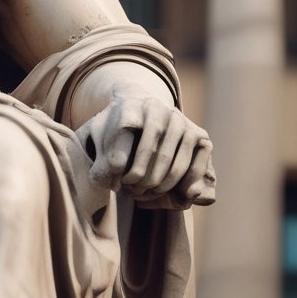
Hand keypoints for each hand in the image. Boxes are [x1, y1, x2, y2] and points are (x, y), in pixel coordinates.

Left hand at [75, 93, 215, 209]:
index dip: (116, 161)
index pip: (123, 132)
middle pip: (151, 152)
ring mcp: (181, 121)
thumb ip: (99, 158)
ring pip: (172, 164)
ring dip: (156, 185)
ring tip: (141, 192)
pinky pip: (194, 168)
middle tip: (129, 189)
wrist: (140, 111)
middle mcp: (158, 108)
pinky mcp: (200, 135)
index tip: (114, 176)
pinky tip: (164, 192)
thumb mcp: (97, 136)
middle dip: (138, 178)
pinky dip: (181, 186)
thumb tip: (112, 177)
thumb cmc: (114, 129)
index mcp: (129, 104)